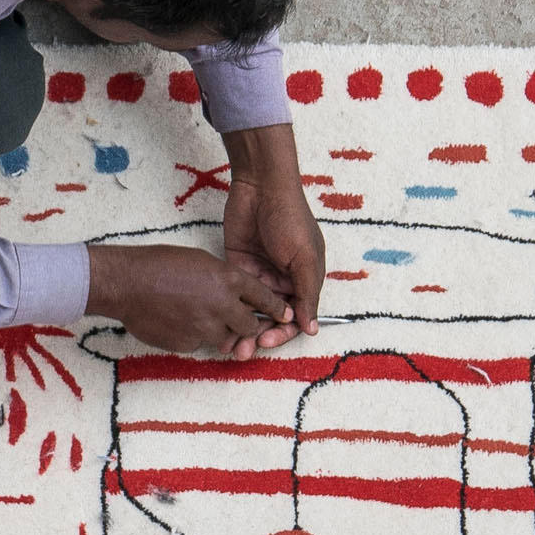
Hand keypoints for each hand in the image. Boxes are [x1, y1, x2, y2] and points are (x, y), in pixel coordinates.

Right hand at [86, 242, 295, 358]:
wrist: (128, 283)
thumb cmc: (160, 264)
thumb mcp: (201, 261)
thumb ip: (223, 280)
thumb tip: (234, 296)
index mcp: (228, 280)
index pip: (263, 298)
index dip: (275, 308)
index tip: (283, 314)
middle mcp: (223, 306)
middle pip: (249, 326)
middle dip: (245, 325)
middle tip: (234, 320)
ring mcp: (206, 328)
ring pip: (224, 337)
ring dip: (215, 330)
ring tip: (191, 313)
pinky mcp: (188, 344)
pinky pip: (198, 343)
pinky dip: (192, 335)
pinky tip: (174, 320)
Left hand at [222, 123, 323, 351]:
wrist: (260, 185)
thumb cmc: (290, 218)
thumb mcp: (305, 258)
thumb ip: (307, 294)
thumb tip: (312, 328)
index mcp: (304, 279)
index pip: (296, 316)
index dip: (284, 332)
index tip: (268, 340)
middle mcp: (282, 280)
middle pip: (272, 318)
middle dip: (260, 336)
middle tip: (246, 349)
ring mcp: (259, 273)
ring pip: (252, 310)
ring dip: (244, 329)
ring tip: (232, 345)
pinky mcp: (237, 265)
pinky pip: (236, 293)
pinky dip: (231, 309)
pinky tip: (222, 322)